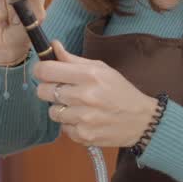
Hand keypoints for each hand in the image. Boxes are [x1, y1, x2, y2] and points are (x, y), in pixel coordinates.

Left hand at [33, 41, 156, 147]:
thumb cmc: (120, 91)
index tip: (44, 72)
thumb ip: (74, 60)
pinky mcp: (84, 136)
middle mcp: (85, 96)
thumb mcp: (101, 69)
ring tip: (77, 106)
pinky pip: (63, 128)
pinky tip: (84, 119)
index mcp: (89, 75)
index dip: (40, 70)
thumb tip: (53, 46)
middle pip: (43, 92)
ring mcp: (84, 119)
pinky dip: (70, 124)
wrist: (142, 120)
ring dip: (61, 108)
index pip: (46, 71)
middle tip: (62, 90)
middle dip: (49, 89)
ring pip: (52, 112)